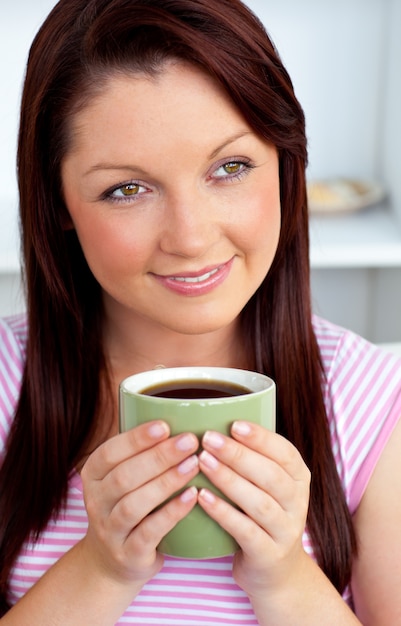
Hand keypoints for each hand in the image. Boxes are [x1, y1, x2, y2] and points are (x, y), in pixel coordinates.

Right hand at [80, 421, 198, 587]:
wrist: (113, 562)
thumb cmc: (128, 505)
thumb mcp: (122, 476)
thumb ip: (141, 451)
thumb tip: (180, 411)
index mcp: (93, 475)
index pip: (109, 452)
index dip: (136, 439)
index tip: (165, 425)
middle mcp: (96, 501)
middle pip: (124, 476)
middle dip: (158, 456)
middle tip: (190, 441)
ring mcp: (110, 530)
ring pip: (134, 504)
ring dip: (166, 482)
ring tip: (194, 465)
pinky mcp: (128, 554)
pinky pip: (149, 532)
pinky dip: (172, 513)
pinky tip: (192, 496)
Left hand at [197, 421, 310, 598]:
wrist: (275, 572)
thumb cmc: (262, 515)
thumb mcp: (267, 484)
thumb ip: (252, 456)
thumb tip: (214, 417)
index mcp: (299, 478)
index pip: (285, 452)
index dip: (261, 437)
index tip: (234, 423)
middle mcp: (298, 503)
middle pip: (270, 475)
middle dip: (238, 454)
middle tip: (208, 438)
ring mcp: (286, 530)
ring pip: (259, 502)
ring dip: (229, 480)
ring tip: (202, 462)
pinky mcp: (269, 555)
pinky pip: (246, 531)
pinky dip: (224, 513)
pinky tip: (202, 497)